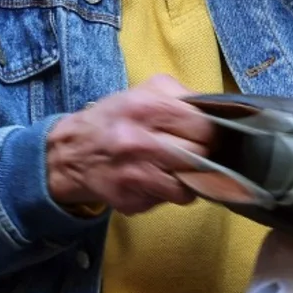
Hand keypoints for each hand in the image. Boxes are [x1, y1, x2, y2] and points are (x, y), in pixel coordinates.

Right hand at [46, 75, 214, 214]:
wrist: (70, 153)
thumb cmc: (117, 119)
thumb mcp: (145, 92)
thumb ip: (184, 96)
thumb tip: (222, 112)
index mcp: (145, 108)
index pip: (204, 126)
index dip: (209, 131)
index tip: (203, 134)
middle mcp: (137, 141)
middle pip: (200, 155)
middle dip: (201, 154)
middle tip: (192, 151)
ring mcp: (133, 174)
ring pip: (190, 184)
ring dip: (191, 178)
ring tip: (178, 168)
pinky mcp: (130, 200)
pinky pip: (171, 201)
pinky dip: (172, 193)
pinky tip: (160, 181)